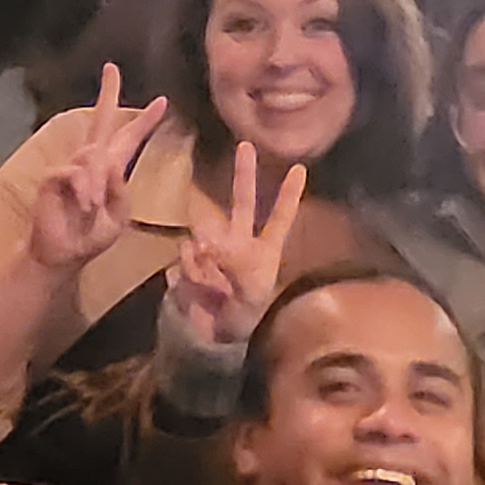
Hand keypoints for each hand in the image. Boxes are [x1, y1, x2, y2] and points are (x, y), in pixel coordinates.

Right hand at [30, 66, 172, 272]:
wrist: (64, 255)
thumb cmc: (91, 236)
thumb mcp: (118, 217)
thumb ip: (121, 191)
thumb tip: (112, 165)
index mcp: (110, 170)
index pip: (128, 138)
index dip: (144, 121)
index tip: (162, 102)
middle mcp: (89, 162)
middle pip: (100, 120)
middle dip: (107, 94)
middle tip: (112, 69)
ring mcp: (70, 167)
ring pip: (91, 155)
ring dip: (97, 181)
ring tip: (94, 204)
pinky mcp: (53, 178)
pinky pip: (73, 172)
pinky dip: (83, 188)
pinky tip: (85, 205)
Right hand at [166, 137, 308, 350]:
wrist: (215, 339)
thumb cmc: (245, 318)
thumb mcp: (250, 292)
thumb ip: (233, 262)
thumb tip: (206, 240)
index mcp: (263, 251)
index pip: (279, 218)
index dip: (288, 195)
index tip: (300, 168)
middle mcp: (239, 244)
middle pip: (241, 203)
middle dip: (243, 175)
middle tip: (246, 145)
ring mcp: (213, 252)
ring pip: (201, 240)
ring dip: (202, 262)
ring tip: (213, 289)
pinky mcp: (190, 263)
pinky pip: (184, 262)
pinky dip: (189, 277)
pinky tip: (197, 292)